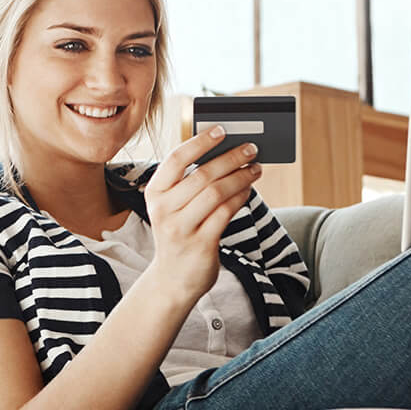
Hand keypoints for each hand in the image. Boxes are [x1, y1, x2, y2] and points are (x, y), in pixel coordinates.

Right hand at [141, 127, 261, 307]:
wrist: (173, 279)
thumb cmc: (178, 234)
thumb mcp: (173, 207)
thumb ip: (189, 183)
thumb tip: (224, 152)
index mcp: (154, 194)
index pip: (175, 160)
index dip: (199, 142)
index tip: (221, 130)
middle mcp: (164, 210)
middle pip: (202, 175)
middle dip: (231, 158)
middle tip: (251, 148)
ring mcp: (180, 228)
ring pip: (216, 193)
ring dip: (241, 177)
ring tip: (256, 168)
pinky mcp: (200, 243)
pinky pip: (225, 213)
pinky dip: (240, 198)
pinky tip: (248, 191)